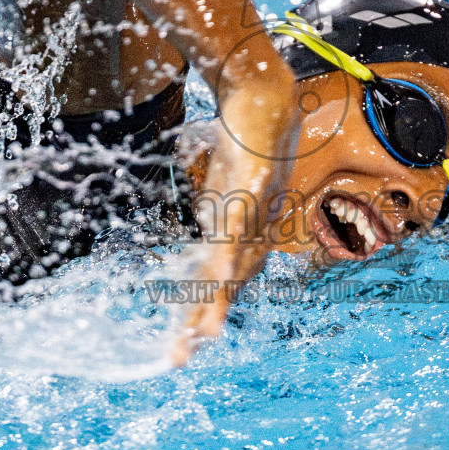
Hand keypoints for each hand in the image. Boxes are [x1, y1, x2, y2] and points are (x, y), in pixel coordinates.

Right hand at [170, 75, 299, 366]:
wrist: (266, 94)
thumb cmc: (246, 140)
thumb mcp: (226, 184)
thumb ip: (217, 209)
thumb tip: (208, 227)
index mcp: (240, 231)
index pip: (220, 281)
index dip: (202, 312)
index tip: (181, 348)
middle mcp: (250, 225)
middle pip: (227, 280)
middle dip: (204, 317)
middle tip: (183, 355)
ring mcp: (254, 204)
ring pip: (235, 255)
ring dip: (219, 293)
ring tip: (205, 328)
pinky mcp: (255, 176)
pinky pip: (243, 211)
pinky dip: (232, 239)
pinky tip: (224, 261)